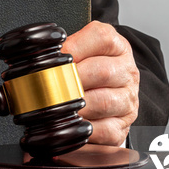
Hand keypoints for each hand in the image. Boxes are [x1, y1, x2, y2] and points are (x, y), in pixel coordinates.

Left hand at [62, 21, 138, 145]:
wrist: (109, 92)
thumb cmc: (89, 69)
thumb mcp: (80, 50)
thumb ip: (65, 50)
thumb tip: (40, 57)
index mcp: (117, 47)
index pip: (101, 38)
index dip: (74, 47)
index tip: (54, 58)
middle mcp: (127, 72)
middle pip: (102, 71)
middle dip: (71, 80)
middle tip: (50, 86)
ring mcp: (127, 100)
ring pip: (103, 102)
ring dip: (76, 106)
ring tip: (57, 106)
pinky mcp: (122, 125)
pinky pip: (105, 130)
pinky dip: (84, 130)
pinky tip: (71, 125)